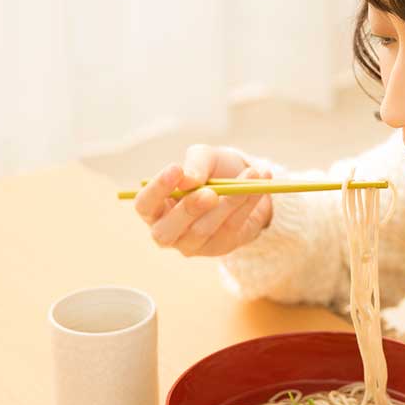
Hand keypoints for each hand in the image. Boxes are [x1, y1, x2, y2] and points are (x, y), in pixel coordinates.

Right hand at [133, 144, 272, 256]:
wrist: (246, 181)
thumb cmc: (213, 170)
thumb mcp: (205, 157)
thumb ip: (195, 164)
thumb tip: (188, 180)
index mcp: (156, 207)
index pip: (145, 205)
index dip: (157, 189)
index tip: (176, 169)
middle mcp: (169, 231)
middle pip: (166, 231)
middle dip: (189, 210)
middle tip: (210, 192)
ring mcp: (194, 244)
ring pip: (205, 229)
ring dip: (229, 202)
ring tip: (251, 175)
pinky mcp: (221, 247)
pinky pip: (232, 227)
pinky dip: (247, 203)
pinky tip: (259, 184)